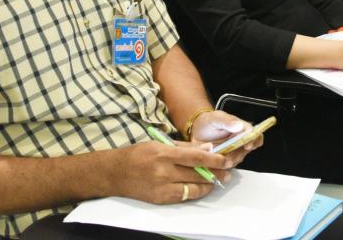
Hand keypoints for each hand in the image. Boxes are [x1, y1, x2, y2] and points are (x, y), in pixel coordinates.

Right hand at [109, 140, 232, 203]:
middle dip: (215, 173)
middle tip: (227, 171)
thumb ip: (184, 147)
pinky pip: (184, 196)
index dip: (213, 159)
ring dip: (208, 184)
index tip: (225, 159)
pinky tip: (202, 187)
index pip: (195, 157)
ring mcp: (162, 187)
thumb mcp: (159, 144)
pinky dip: (195, 192)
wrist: (115, 173)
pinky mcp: (160, 199)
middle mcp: (164, 171)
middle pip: (197, 173)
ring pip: (193, 187)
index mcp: (164, 154)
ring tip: (217, 180)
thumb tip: (206, 148)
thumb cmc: (138, 155)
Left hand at [190, 111, 261, 167]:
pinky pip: (228, 166)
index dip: (254, 141)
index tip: (248, 145)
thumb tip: (240, 125)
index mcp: (242, 128)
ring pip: (238, 159)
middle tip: (228, 155)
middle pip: (247, 150)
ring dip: (229, 160)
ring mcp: (234, 151)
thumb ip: (227, 121)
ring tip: (218, 157)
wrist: (197, 131)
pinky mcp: (226, 160)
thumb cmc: (209, 122)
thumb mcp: (216, 118)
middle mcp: (241, 141)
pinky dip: (222, 165)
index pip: (255, 135)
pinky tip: (214, 160)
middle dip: (238, 154)